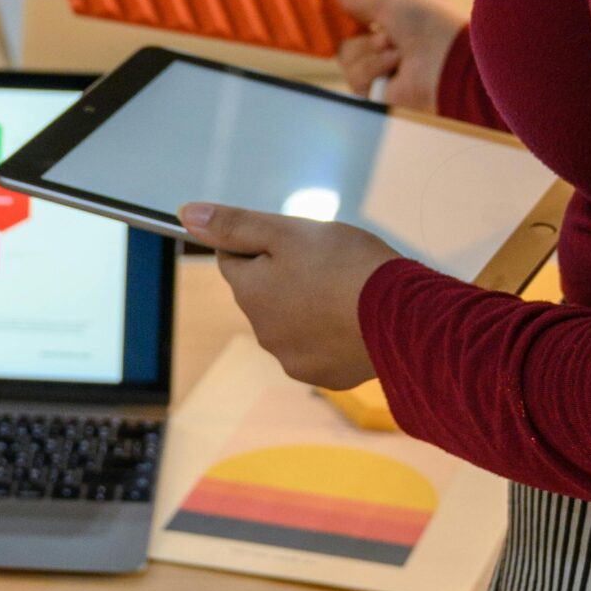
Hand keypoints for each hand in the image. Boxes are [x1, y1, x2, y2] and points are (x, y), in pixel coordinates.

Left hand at [180, 205, 394, 387]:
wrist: (404, 317)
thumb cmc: (348, 265)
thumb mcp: (288, 232)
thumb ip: (234, 225)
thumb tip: (186, 214)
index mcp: (250, 293)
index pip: (233, 260)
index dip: (261, 244)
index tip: (294, 242)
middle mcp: (263, 332)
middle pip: (262, 294)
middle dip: (285, 277)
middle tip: (327, 264)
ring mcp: (294, 359)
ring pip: (291, 322)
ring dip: (307, 306)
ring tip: (346, 292)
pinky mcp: (326, 376)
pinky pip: (320, 348)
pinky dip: (331, 334)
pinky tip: (356, 320)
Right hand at [333, 0, 464, 111]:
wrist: (448, 61)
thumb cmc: (428, 26)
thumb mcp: (391, 1)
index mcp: (396, 24)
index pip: (361, 19)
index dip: (354, 15)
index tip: (350, 7)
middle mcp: (388, 48)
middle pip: (348, 40)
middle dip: (364, 35)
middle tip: (388, 36)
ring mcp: (383, 72)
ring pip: (347, 59)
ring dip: (369, 52)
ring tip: (398, 53)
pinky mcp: (379, 94)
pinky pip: (355, 79)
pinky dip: (372, 69)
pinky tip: (394, 67)